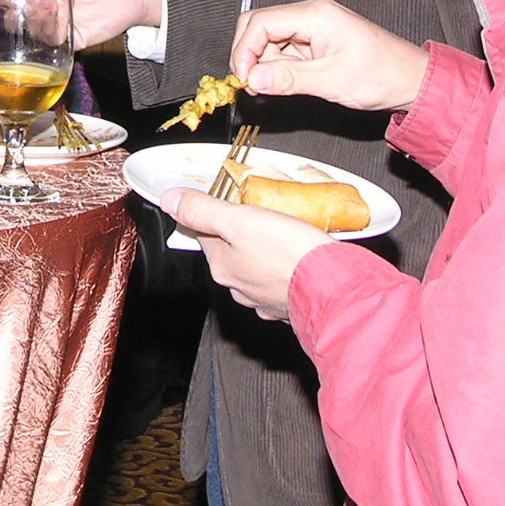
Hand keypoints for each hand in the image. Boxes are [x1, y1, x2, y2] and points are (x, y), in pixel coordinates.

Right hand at [9, 0, 160, 46]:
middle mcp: (44, 4)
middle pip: (16, 15)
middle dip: (14, 13)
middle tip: (22, 7)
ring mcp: (57, 23)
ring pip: (30, 31)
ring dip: (31, 24)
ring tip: (45, 11)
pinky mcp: (70, 39)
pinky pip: (51, 44)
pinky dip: (48, 37)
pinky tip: (56, 25)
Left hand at [168, 189, 331, 321]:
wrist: (333, 287)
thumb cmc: (290, 254)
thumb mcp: (239, 220)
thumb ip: (203, 210)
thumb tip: (171, 201)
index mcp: (222, 267)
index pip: (204, 234)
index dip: (214, 213)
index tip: (225, 200)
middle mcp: (239, 287)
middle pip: (230, 252)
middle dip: (240, 233)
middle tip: (258, 213)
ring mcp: (265, 299)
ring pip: (255, 268)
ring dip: (263, 252)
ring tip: (282, 232)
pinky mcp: (290, 305)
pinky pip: (281, 282)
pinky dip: (285, 270)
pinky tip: (297, 258)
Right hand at [230, 0, 428, 113]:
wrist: (412, 81)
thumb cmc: (383, 75)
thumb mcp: (332, 81)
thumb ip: (289, 79)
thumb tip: (252, 78)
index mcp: (315, 15)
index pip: (260, 22)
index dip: (244, 50)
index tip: (242, 79)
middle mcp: (311, 16)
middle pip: (260, 28)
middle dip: (250, 57)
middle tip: (252, 86)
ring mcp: (313, 30)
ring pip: (270, 43)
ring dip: (265, 66)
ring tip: (275, 90)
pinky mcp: (316, 44)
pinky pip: (285, 53)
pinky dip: (279, 70)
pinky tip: (284, 85)